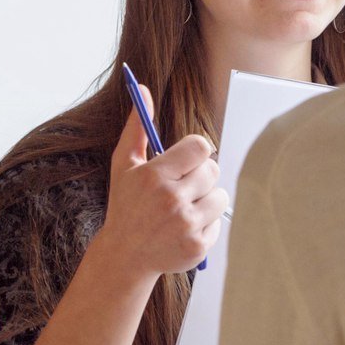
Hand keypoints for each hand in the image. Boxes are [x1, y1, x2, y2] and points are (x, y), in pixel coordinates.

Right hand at [95, 85, 229, 277]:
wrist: (124, 256)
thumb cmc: (126, 204)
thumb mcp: (124, 164)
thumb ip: (137, 127)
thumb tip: (143, 88)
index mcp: (155, 176)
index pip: (201, 146)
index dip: (197, 151)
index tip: (188, 160)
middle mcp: (172, 200)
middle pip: (213, 170)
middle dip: (201, 175)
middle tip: (183, 186)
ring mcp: (186, 225)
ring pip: (220, 196)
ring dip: (207, 199)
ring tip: (184, 207)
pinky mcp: (197, 247)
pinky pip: (218, 223)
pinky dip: (206, 223)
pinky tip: (184, 227)